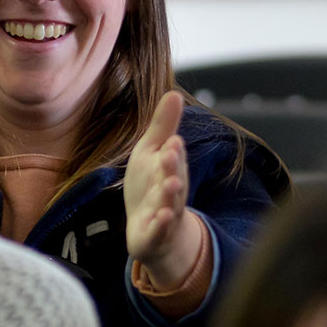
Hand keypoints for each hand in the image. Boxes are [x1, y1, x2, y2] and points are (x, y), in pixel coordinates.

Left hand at [123, 92, 189, 262]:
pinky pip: (160, 229)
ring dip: (171, 194)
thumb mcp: (152, 152)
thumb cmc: (152, 185)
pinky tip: (161, 217)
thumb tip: (175, 93)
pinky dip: (161, 224)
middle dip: (172, 166)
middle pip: (174, 177)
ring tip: (170, 184)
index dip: (172, 150)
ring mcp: (165, 212)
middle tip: (170, 153)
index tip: (172, 138)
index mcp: (170, 168)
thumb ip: (163, 125)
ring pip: (170, 202)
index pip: (173, 157)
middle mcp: (171, 189)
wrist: (152, 228)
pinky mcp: (155, 233)